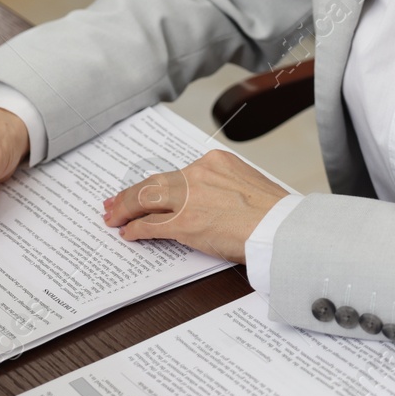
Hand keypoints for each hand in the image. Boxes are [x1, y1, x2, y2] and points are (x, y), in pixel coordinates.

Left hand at [102, 150, 287, 263]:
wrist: (282, 228)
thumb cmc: (275, 214)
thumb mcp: (249, 186)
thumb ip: (225, 189)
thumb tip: (212, 204)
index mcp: (216, 162)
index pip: (177, 173)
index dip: (156, 183)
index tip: (146, 189)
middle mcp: (199, 173)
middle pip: (154, 182)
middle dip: (131, 193)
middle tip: (113, 202)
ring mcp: (189, 197)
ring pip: (146, 198)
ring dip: (125, 208)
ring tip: (112, 217)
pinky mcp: (185, 222)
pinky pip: (151, 224)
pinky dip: (136, 228)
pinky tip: (128, 233)